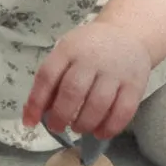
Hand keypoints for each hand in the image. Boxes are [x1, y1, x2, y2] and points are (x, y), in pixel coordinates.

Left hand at [22, 21, 151, 140]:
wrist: (128, 33)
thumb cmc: (89, 49)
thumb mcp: (65, 55)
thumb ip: (49, 83)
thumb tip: (31, 116)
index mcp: (69, 48)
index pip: (48, 75)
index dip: (36, 102)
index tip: (30, 122)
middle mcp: (93, 58)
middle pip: (73, 91)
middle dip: (61, 116)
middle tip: (58, 126)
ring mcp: (116, 71)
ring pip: (98, 104)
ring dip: (84, 124)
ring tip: (78, 128)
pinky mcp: (135, 84)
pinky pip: (123, 111)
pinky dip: (109, 128)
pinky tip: (99, 132)